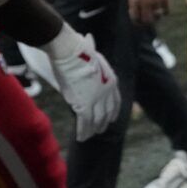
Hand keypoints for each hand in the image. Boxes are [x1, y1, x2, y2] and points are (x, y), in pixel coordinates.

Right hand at [21, 24, 119, 140]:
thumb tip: (88, 50)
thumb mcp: (93, 58)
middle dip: (103, 123)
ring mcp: (97, 99)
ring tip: (88, 137)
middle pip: (107, 113)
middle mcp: (108, 92)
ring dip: (93, 130)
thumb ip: (93, 66)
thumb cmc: (78, 50)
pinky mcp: (84, 104)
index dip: (113, 111)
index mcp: (112, 80)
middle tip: (100, 130)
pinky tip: (81, 137)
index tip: (112, 118)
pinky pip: (85, 123)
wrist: (71, 51)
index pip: (115, 101)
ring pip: (97, 120)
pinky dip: (83, 131)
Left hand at [127, 0, 171, 25]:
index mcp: (135, 0)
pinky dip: (165, 12)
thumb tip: (135, 10)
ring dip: (156, 17)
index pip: (134, 16)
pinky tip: (164, 12)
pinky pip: (166, 10)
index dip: (136, 20)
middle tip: (148, 21)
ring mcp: (155, 1)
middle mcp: (145, 3)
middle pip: (146, 19)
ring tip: (156, 16)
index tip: (138, 21)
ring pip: (156, 16)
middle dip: (147, 22)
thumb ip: (133, 1)